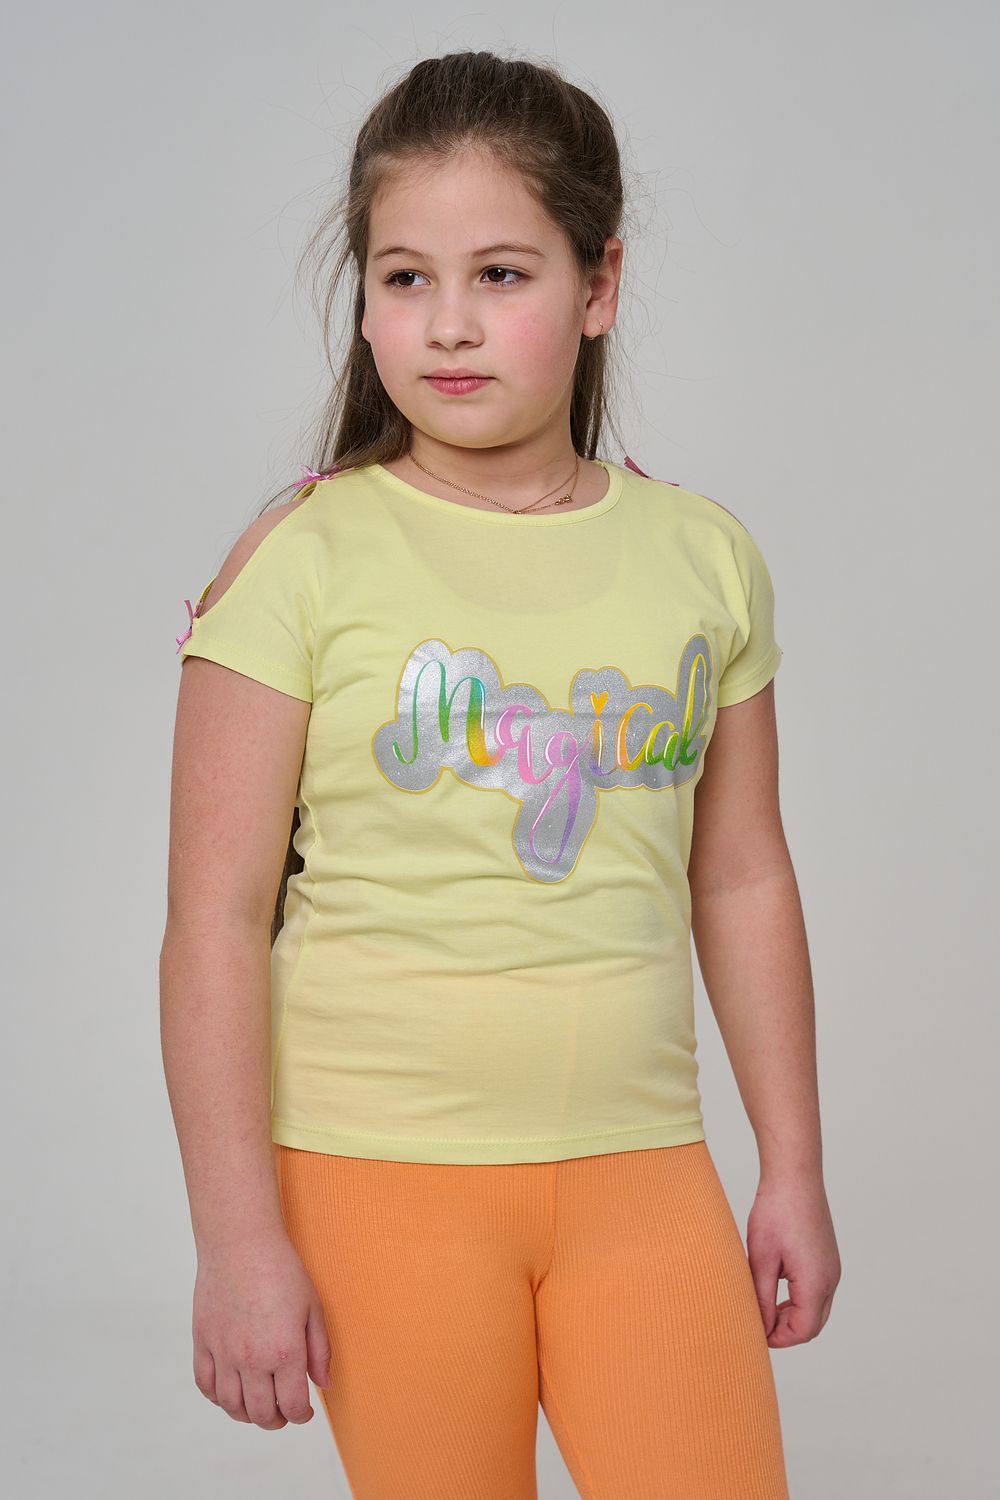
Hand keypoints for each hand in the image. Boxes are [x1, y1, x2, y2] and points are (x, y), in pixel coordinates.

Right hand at [192, 1231, 331, 1426]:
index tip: (304, 1412)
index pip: (291, 1406)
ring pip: (231, 1406)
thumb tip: (323, 1385)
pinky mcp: (202, 1342)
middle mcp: (252, 1359)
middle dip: (275, 1420)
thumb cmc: (280, 1269)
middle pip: (260, 1414)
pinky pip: (205, 1385)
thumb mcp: (313, 1307)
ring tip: (258, 1406)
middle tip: (282, 1413)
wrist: (240, 1243)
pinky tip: (230, 1391)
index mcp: (285, 1351)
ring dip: (246, 1414)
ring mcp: (224, 1352)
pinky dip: (217, 1397)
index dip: (301, 1416)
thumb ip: (320, 1350)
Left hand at [746, 1173, 841, 1347]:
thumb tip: (762, 1327)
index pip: (803, 1331)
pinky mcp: (828, 1257)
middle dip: (787, 1331)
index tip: (755, 1331)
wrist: (794, 1177)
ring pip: (817, 1309)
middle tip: (759, 1322)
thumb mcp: (761, 1259)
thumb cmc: (775, 1213)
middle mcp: (831, 1279)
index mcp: (816, 1282)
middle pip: (814, 1325)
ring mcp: (832, 1267)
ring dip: (793, 1315)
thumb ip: (763, 1298)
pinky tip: (776, 1287)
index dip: (778, 1339)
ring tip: (764, 1306)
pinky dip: (800, 1299)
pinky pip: (818, 1291)